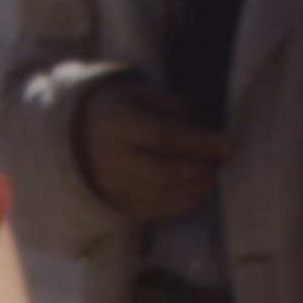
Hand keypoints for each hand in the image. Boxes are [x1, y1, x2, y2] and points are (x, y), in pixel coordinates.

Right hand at [72, 77, 230, 222]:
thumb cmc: (118, 109)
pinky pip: (155, 210)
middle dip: (200, 169)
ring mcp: (111, 184)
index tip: (228, 143)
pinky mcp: (117, 202)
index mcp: (116, 123)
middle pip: (162, 170)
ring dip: (196, 189)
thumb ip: (171, 107)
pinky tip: (197, 192)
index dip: (200, 142)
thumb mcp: (139, 93)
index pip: (163, 136)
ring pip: (160, 194)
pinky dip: (182, 204)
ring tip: (212, 177)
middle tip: (220, 163)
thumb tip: (203, 133)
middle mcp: (110, 157)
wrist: (73, 134)